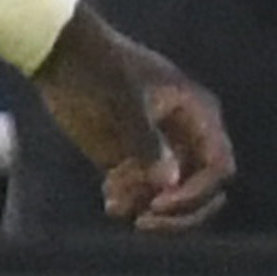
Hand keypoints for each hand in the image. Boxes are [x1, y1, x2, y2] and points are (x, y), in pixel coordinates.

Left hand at [37, 5, 232, 227]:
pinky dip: (128, 203)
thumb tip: (169, 182)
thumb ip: (146, 141)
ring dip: (145, 207)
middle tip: (144, 221)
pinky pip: (141, 195)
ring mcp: (158, 150)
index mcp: (197, 114)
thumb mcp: (122, 101)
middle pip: (202, 193)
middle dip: (177, 213)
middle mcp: (184, 136)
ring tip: (113, 196)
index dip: (195, 193)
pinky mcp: (129, 159)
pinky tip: (108, 195)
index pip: (217, 168)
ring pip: (170, 199)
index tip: (159, 202)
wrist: (59, 54)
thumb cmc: (98, 67)